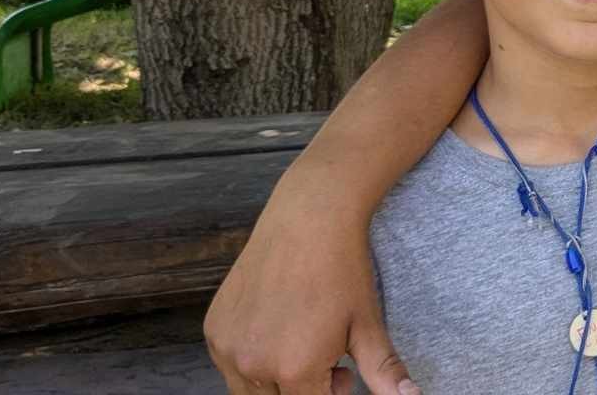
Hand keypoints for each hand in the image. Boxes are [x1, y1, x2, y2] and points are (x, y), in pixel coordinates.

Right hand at [206, 168, 416, 394]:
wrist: (309, 219)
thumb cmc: (343, 272)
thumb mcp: (368, 326)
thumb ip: (383, 372)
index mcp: (294, 371)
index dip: (330, 392)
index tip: (343, 373)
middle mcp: (252, 365)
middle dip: (304, 389)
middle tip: (328, 357)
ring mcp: (227, 348)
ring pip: (249, 390)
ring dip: (275, 380)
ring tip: (303, 343)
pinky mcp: (213, 329)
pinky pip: (229, 363)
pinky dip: (252, 359)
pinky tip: (278, 327)